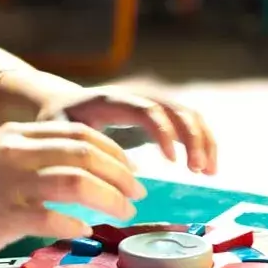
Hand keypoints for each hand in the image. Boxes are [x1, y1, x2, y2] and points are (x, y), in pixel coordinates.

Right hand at [0, 121, 144, 261]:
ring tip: (123, 212)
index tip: (131, 170)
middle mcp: (17, 153)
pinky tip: (83, 231)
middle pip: (87, 153)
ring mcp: (12, 183)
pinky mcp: (6, 215)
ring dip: (109, 199)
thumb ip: (31, 157)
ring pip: (79, 182)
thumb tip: (76, 172)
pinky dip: (77, 224)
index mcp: (17, 136)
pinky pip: (55, 216)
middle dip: (121, 174)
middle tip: (138, 193)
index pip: (80, 133)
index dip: (113, 151)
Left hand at [40, 87, 217, 175]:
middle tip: (199, 171)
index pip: (148, 110)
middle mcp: (138, 95)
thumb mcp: (59, 133)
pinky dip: (201, 141)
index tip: (174, 163)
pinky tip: (206, 165)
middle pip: (177, 109)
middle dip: (194, 139)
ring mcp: (151, 101)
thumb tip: (120, 173)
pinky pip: (188, 121)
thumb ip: (82, 149)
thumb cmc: (58, 120)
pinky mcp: (159, 112)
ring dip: (203, 141)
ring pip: (188, 114)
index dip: (165, 133)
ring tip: (208, 172)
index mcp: (113, 99)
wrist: (62, 102)